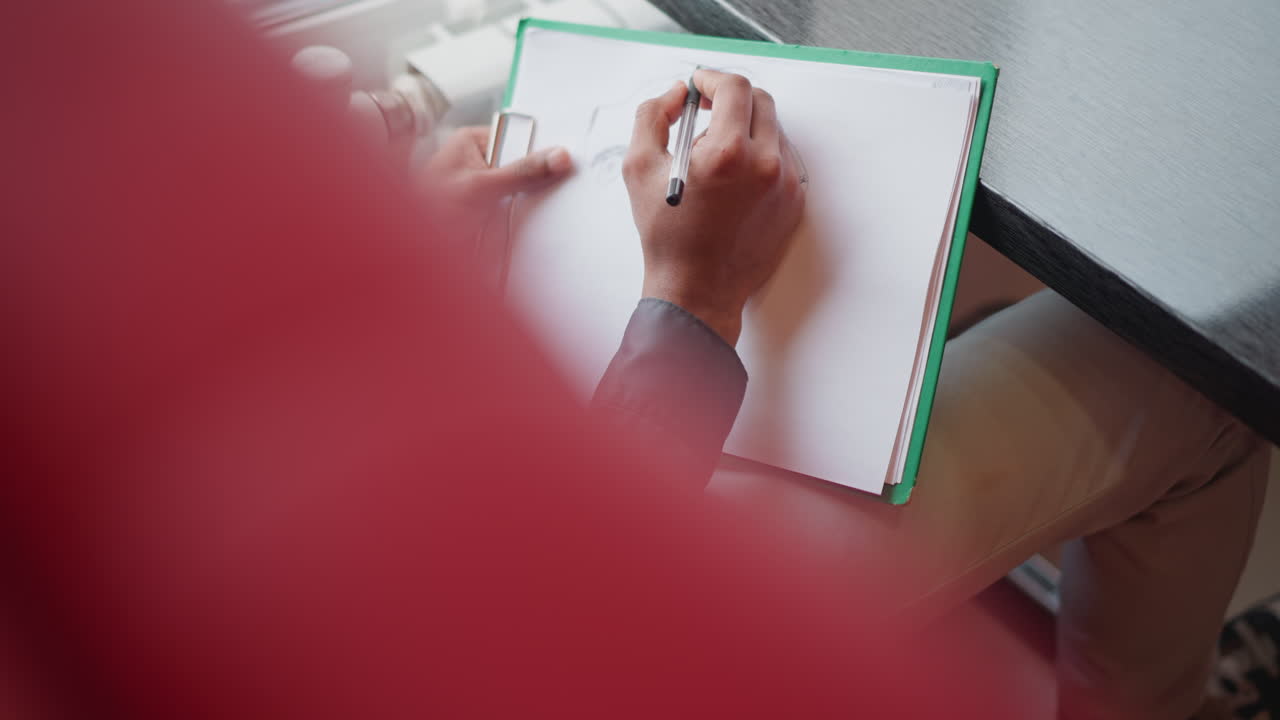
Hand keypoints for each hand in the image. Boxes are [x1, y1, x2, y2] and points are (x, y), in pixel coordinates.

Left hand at [424, 126, 572, 237]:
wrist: (408, 246)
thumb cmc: (428, 208)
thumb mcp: (482, 187)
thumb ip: (522, 172)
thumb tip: (556, 157)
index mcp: (472, 140)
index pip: (519, 137)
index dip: (541, 149)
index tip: (564, 160)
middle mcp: (478, 158)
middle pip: (522, 162)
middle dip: (537, 177)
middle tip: (559, 184)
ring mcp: (483, 184)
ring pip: (520, 185)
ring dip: (530, 198)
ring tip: (539, 204)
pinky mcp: (487, 207)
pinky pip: (514, 204)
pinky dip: (522, 213)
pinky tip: (525, 219)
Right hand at [622, 70, 805, 344]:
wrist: (697, 290)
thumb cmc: (667, 237)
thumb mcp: (639, 168)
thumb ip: (652, 116)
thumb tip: (676, 95)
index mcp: (729, 153)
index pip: (735, 87)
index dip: (713, 78)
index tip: (700, 85)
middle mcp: (766, 165)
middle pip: (760, 101)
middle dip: (731, 99)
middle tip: (707, 112)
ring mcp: (786, 185)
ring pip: (773, 130)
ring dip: (746, 129)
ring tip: (715, 157)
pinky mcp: (794, 202)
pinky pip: (782, 160)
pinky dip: (759, 156)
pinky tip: (733, 178)